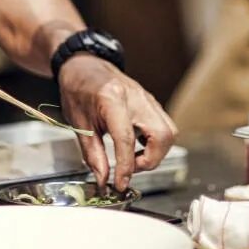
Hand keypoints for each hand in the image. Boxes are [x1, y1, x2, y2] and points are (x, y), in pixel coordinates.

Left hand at [57, 55, 178, 191]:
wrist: (84, 65)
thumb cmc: (78, 88)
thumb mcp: (78, 123)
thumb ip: (92, 153)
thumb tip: (103, 178)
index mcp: (112, 99)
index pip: (126, 139)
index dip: (125, 166)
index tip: (120, 183)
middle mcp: (136, 97)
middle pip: (162, 135)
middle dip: (150, 160)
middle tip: (130, 168)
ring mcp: (147, 99)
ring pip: (169, 132)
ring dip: (156, 152)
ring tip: (134, 158)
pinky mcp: (151, 103)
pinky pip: (164, 126)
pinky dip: (156, 143)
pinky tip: (138, 147)